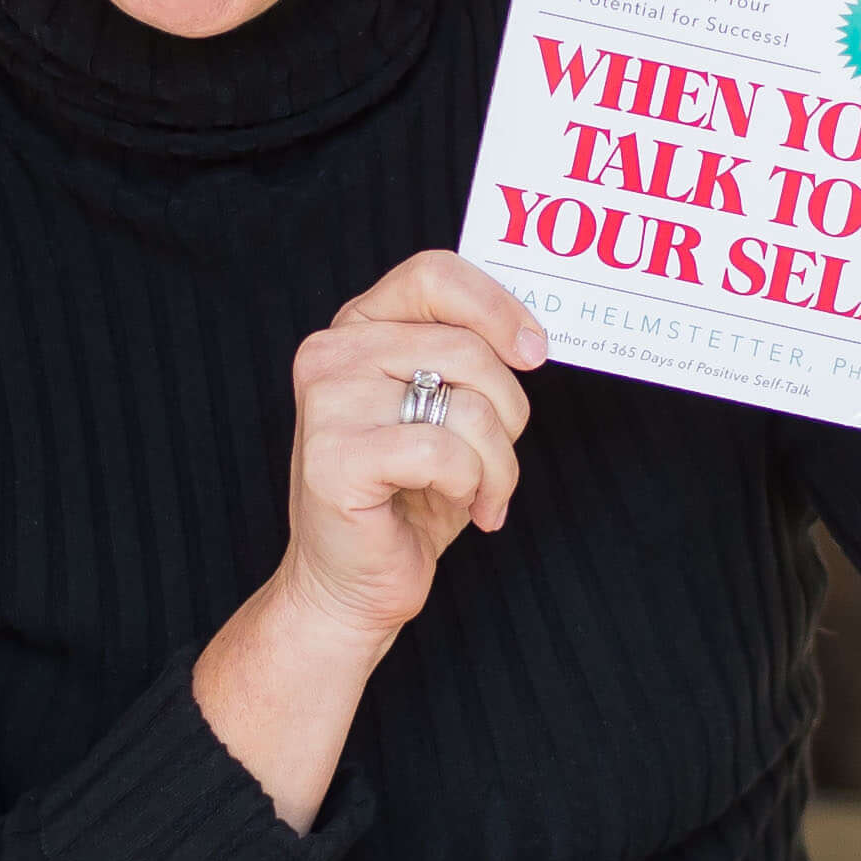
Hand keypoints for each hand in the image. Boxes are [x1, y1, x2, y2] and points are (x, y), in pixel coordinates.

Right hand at [267, 249, 544, 643]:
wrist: (349, 586)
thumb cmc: (405, 498)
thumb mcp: (442, 411)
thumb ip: (466, 359)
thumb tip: (529, 336)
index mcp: (357, 328)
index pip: (434, 274)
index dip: (497, 307)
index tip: (533, 351)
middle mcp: (332, 354)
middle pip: (467, 349)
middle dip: (509, 414)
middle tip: (497, 461)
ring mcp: (327, 404)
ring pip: (467, 405)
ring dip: (497, 464)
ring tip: (478, 494)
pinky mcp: (335, 458)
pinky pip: (446, 454)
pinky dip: (470, 487)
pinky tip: (456, 507)